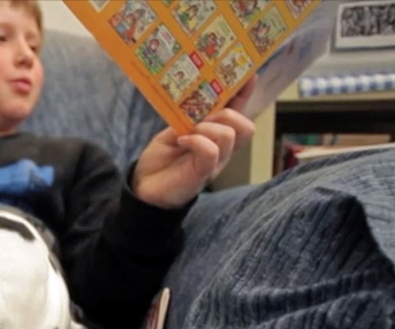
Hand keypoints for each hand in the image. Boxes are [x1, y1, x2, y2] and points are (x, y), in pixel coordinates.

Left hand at [132, 75, 256, 208]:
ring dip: (208, 128)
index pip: (237, 112)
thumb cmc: (160, 158)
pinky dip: (197, 141)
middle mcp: (221, 148)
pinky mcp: (204, 173)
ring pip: (230, 135)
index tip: (250, 75)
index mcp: (215, 134)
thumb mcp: (174, 130)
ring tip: (188, 133)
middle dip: (227, 113)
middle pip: (245, 125)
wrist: (145, 188)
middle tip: (201, 118)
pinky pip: (212, 150)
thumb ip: (189, 117)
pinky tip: (182, 142)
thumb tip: (200, 100)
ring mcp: (215, 161)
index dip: (244, 94)